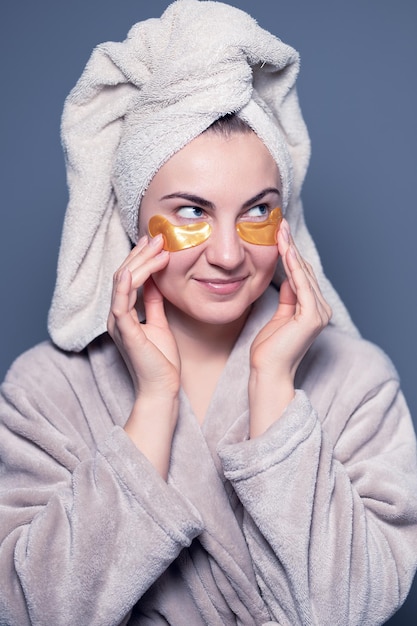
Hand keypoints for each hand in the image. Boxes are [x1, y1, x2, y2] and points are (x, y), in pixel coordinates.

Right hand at [107, 234, 180, 399]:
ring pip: (122, 283)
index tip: (154, 242)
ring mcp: (118, 323)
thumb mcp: (159, 322)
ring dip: (140, 262)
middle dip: (141, 254)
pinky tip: (133, 271)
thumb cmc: (161, 360)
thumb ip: (154, 302)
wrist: (162, 388)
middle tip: (158, 237)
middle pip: (124, 275)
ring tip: (156, 246)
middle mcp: (116, 316)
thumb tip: (155, 281)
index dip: (140, 258)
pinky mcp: (125, 333)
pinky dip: (125, 286)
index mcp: (123, 314)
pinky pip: (121, 305)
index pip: (128, 278)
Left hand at [249, 219, 331, 435]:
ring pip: (304, 274)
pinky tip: (285, 250)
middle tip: (280, 224)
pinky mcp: (312, 317)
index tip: (280, 234)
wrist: (267, 372)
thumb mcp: (278, 317)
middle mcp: (321, 310)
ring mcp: (319, 313)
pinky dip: (294, 267)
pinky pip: (302, 285)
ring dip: (292, 251)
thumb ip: (287, 299)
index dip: (291, 254)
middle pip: (305, 271)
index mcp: (313, 310)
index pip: (303, 275)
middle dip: (292, 247)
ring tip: (281, 231)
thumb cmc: (269, 350)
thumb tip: (288, 280)